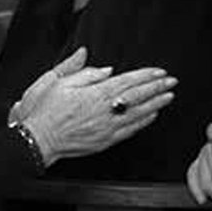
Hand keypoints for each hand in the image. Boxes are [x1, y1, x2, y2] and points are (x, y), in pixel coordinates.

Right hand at [16, 47, 176, 164]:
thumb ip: (86, 74)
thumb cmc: (47, 110)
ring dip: (156, 105)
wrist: (39, 139)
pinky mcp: (105, 141)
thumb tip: (107, 69)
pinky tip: (152, 116)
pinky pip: (130, 131)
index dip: (146, 76)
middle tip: (172, 82)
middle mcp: (105, 111)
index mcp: (95, 94)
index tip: (160, 72)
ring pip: (138, 114)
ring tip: (169, 97)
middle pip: (138, 97)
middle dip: (157, 88)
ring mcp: (107, 128)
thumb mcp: (61, 82)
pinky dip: (143, 122)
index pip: (128, 81)